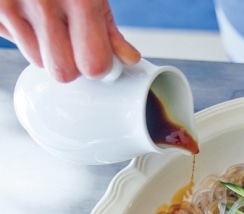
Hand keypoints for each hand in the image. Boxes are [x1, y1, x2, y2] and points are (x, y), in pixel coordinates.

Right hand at [0, 0, 140, 81]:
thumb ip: (109, 28)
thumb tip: (128, 60)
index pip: (94, 65)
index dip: (98, 66)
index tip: (98, 56)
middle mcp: (43, 0)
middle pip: (63, 72)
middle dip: (71, 63)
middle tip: (72, 41)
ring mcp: (11, 3)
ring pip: (38, 62)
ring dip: (46, 50)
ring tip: (48, 20)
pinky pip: (14, 44)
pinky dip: (23, 35)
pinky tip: (28, 12)